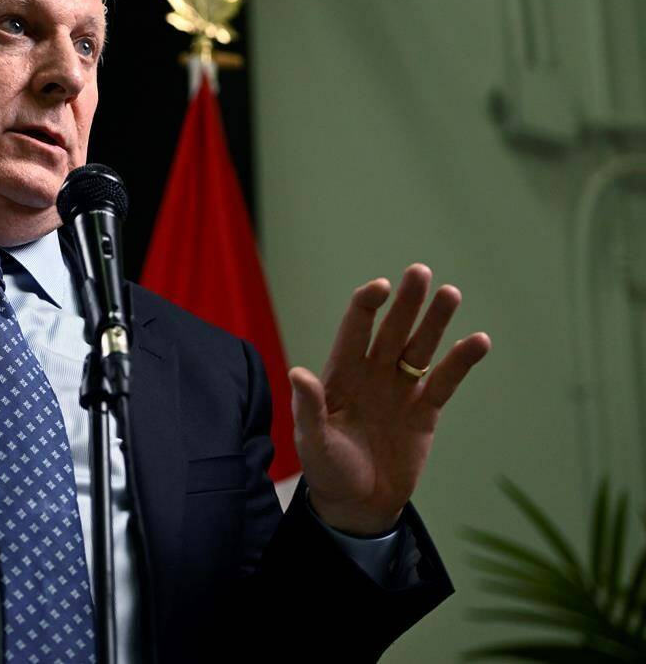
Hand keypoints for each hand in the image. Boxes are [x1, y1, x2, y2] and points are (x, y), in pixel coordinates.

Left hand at [288, 263, 490, 534]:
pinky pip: (445, 381)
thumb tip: (298, 372)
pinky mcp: (424, 410)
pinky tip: (478, 340)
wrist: (358, 504)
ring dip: (435, 322)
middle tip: (420, 272)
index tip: (381, 289)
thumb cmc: (327, 470)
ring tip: (451, 293)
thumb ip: (308, 407)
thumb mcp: (313, 441)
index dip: (367, 306)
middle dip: (406, 302)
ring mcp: (400, 390)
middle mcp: (372, 374)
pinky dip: (461, 361)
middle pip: (392, 330)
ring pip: (420, 348)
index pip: (355, 329)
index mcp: (341, 374)